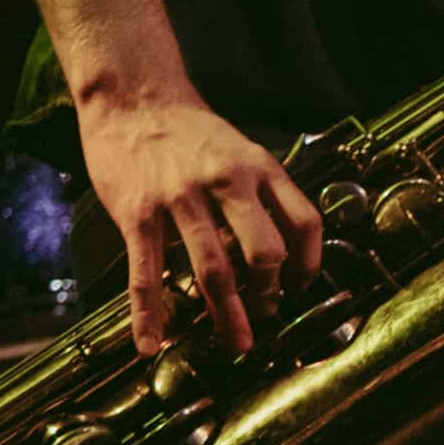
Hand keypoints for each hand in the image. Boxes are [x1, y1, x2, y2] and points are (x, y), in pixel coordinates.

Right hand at [75, 92, 323, 356]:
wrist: (134, 100)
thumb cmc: (192, 132)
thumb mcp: (242, 150)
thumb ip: (262, 193)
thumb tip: (282, 246)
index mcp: (260, 168)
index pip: (305, 221)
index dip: (309, 262)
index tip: (300, 287)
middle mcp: (227, 183)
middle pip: (265, 251)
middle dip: (269, 293)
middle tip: (266, 316)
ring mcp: (180, 199)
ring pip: (213, 269)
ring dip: (227, 314)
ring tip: (236, 344)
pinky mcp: (138, 214)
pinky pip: (146, 275)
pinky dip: (150, 315)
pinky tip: (152, 344)